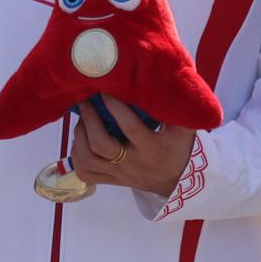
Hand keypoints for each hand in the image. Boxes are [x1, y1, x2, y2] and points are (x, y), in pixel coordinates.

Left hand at [70, 96, 196, 198]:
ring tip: (81, 119)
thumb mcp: (184, 129)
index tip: (105, 90)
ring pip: (89, 160)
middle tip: (85, 101)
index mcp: (152, 148)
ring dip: (80, 136)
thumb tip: (167, 78)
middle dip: (89, 120)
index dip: (115, 107)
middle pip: (101, 145)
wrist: (176, 182)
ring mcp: (119, 174)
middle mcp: (132, 162)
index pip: (130, 127)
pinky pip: (86, 174)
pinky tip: (79, 140)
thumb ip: (177, 108)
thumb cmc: (179, 148)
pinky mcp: (111, 180)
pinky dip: (76, 156)